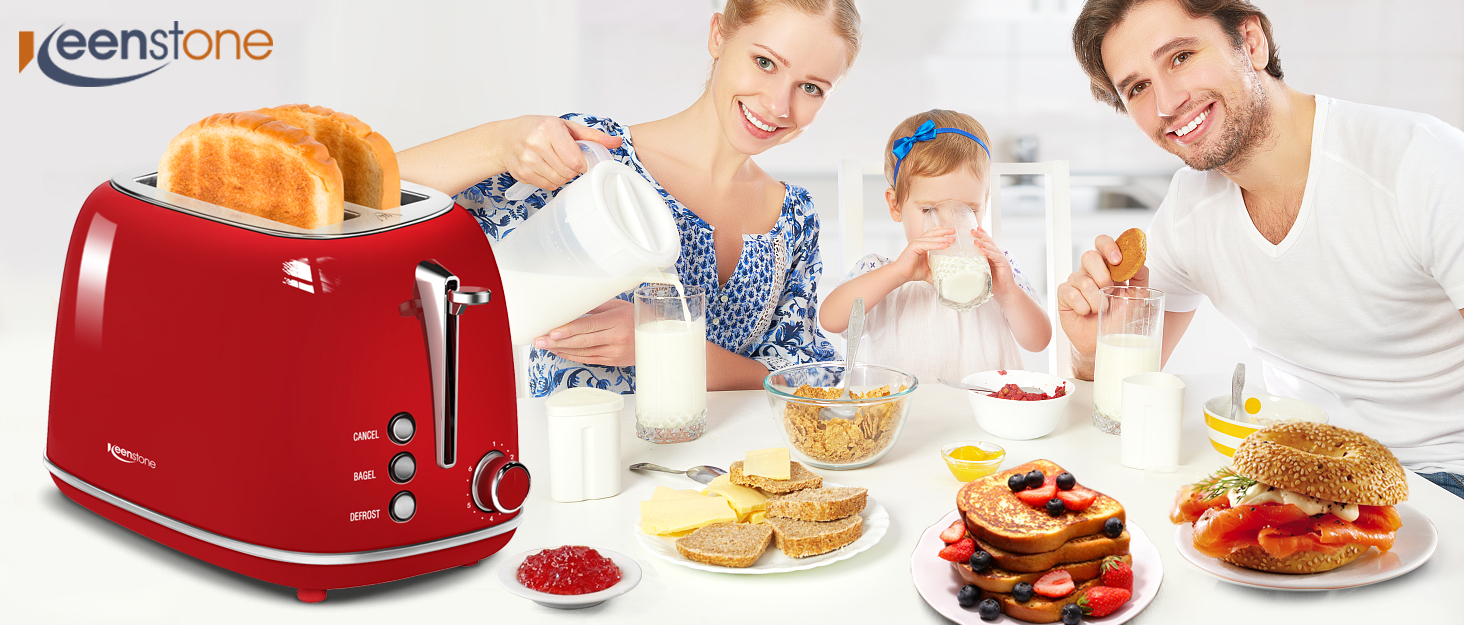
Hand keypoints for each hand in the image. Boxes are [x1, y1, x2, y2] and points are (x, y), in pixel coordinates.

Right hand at [491, 116, 622, 191]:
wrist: (505, 138)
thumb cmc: (536, 129)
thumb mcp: (564, 126)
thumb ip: (592, 135)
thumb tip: (616, 141)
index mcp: (550, 129)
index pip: (575, 160)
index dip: (582, 164)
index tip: (581, 160)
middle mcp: (537, 143)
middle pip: (569, 172)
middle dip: (573, 169)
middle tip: (567, 160)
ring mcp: (528, 160)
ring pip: (559, 180)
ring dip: (563, 176)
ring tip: (556, 163)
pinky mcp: (522, 173)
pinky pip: (547, 186)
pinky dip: (551, 181)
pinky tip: (546, 169)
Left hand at [533, 298, 634, 366]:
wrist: (658, 336)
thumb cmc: (638, 317)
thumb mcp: (619, 305)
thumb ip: (596, 307)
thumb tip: (573, 306)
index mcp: (617, 320)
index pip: (588, 326)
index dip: (568, 330)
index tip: (552, 332)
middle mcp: (616, 337)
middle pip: (582, 341)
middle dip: (558, 342)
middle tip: (540, 341)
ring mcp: (615, 351)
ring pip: (583, 353)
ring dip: (562, 350)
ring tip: (546, 347)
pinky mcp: (613, 361)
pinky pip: (589, 359)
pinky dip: (573, 356)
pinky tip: (561, 352)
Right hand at [891, 226, 954, 281]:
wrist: (901, 275)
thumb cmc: (911, 272)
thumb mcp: (928, 272)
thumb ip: (936, 274)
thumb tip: (944, 281)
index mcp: (922, 245)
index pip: (933, 235)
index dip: (942, 232)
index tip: (951, 232)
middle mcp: (919, 242)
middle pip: (933, 233)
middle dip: (944, 231)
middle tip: (954, 231)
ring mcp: (916, 243)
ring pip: (931, 238)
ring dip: (943, 238)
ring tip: (952, 239)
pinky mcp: (914, 246)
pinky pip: (928, 244)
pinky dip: (937, 245)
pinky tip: (945, 245)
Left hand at [973, 227, 1016, 296]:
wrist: (1004, 292)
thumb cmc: (992, 283)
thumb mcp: (981, 272)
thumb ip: (975, 266)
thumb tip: (961, 264)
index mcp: (991, 255)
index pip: (986, 243)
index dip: (982, 235)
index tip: (975, 229)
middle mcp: (996, 255)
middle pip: (989, 242)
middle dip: (981, 235)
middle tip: (972, 231)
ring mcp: (1000, 258)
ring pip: (992, 248)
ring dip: (983, 244)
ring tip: (975, 240)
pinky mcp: (1003, 263)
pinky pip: (995, 256)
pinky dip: (989, 253)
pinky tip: (982, 250)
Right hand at [1055, 234, 1149, 356]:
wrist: (1106, 341)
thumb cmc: (1121, 318)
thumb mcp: (1137, 297)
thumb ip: (1140, 278)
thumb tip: (1140, 262)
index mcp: (1107, 266)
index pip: (1102, 243)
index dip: (1108, 246)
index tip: (1118, 260)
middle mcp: (1089, 271)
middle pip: (1088, 256)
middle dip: (1102, 275)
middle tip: (1109, 290)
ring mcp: (1075, 282)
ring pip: (1083, 280)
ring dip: (1096, 299)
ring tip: (1101, 310)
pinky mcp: (1064, 295)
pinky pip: (1071, 294)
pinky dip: (1083, 306)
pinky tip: (1087, 313)